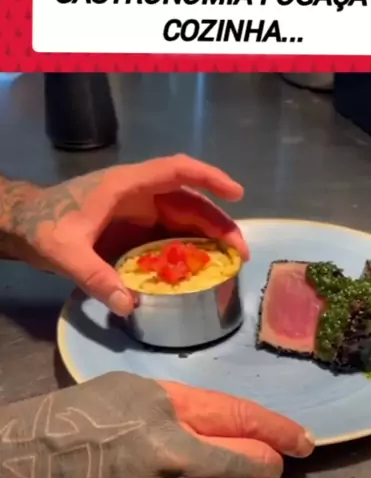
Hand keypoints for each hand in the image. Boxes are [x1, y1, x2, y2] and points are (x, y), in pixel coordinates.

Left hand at [0, 155, 248, 314]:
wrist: (23, 223)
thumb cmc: (43, 226)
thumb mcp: (65, 252)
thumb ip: (95, 277)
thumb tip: (129, 305)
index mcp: (126, 186)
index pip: (175, 171)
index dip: (208, 178)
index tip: (236, 192)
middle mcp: (138, 194)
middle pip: (188, 201)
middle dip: (218, 223)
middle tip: (238, 253)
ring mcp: (138, 211)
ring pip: (183, 218)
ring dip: (208, 237)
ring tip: (230, 262)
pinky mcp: (135, 229)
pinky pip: (170, 235)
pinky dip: (189, 248)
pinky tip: (201, 269)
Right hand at [0, 373, 313, 477]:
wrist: (17, 469)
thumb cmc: (72, 423)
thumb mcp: (130, 393)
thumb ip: (188, 407)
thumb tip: (237, 425)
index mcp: (163, 411)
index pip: (243, 420)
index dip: (280, 432)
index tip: (302, 442)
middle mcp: (166, 459)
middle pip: (254, 470)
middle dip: (263, 467)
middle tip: (255, 467)